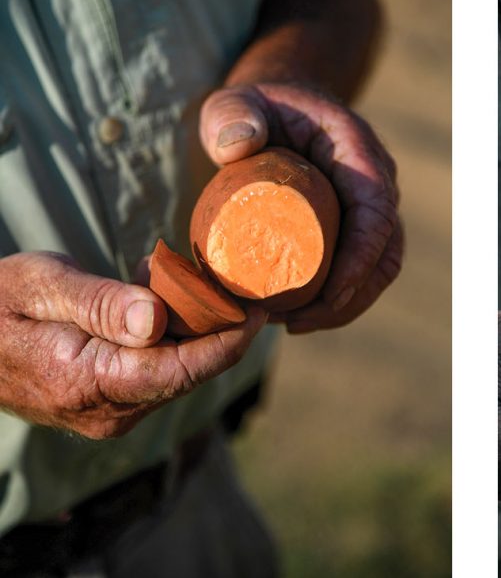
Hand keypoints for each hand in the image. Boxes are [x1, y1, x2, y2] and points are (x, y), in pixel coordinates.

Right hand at [0, 252, 265, 438]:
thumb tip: (158, 320)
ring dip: (197, 332)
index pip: (182, 370)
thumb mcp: (42, 285)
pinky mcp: (109, 405)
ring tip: (202, 285)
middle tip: (240, 287)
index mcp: (88, 382)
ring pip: (177, 374)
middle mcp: (105, 411)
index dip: (229, 342)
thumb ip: (101, 303)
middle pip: (188, 373)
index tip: (260, 310)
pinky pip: (158, 373)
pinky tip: (166, 302)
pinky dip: (173, 338)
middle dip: (221, 333)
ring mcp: (108, 413)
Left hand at [199, 84, 402, 330]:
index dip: (360, 259)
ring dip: (344, 306)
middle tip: (296, 320)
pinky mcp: (353, 229)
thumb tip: (238, 146)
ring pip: (378, 270)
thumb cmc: (256, 108)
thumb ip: (231, 114)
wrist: (277, 111)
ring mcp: (367, 209)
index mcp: (358, 153)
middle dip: (351, 296)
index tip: (329, 295)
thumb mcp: (236, 103)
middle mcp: (375, 184)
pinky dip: (336, 301)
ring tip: (292, 324)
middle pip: (386, 253)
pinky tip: (296, 318)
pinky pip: (359, 271)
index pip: (376, 214)